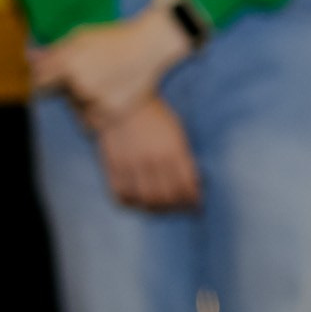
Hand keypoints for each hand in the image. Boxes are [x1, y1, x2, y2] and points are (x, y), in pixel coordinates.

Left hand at [31, 3, 190, 123]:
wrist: (152, 44)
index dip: (46, 80)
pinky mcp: (111, 111)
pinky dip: (97, 114)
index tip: (54, 80)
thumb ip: (54, 50)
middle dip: (71, 88)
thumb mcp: (81, 36)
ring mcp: (96, 99)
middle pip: (62, 95)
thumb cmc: (115, 37)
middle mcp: (79, 82)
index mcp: (67, 63)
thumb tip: (28, 57)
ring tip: (106, 84)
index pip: (40, 81)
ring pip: (78, 108)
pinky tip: (109, 98)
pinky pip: (92, 122)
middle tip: (92, 76)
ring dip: (85, 101)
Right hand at [98, 96, 202, 211]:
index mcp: (172, 150)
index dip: (193, 199)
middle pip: (166, 196)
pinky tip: (138, 203)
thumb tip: (194, 180)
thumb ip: (183, 156)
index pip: (186, 185)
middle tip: (181, 209)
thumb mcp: (177, 131)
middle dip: (177, 207)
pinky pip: (122, 194)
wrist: (121, 102)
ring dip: (156, 209)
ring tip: (162, 209)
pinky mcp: (113, 167)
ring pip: (145, 199)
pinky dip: (131, 203)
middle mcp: (152, 161)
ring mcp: (131, 165)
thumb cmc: (155, 115)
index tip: (197, 204)